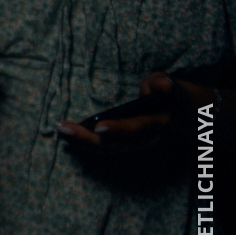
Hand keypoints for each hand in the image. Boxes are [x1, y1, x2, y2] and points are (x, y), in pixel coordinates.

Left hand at [54, 71, 205, 145]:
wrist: (175, 112)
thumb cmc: (163, 93)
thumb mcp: (164, 82)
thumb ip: (161, 83)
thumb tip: (163, 86)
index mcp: (158, 123)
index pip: (138, 128)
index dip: (120, 129)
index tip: (98, 126)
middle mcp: (148, 140)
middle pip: (117, 146)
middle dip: (88, 139)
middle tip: (62, 127)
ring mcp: (136, 148)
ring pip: (107, 151)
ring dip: (81, 143)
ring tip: (59, 130)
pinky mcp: (125, 148)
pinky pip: (103, 150)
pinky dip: (84, 144)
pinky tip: (65, 134)